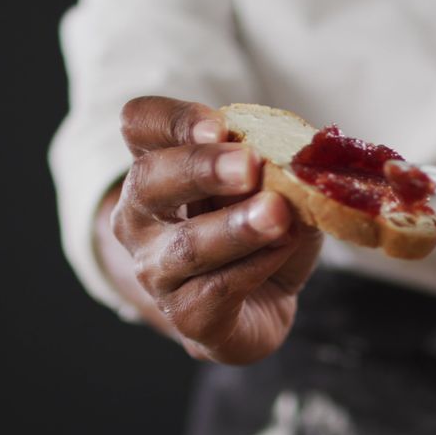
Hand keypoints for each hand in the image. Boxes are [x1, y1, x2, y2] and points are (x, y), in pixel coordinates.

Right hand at [110, 96, 321, 363]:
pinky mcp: (184, 314)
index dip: (173, 120)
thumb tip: (295, 162)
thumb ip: (280, 169)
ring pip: (186, 244)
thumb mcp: (278, 186)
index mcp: (159, 166)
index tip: (219, 126)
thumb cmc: (263, 232)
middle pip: (149, 179)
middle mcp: (141, 216)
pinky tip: (281, 251)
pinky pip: (216, 288)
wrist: (266, 303)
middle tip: (250, 165)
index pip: (140, 125)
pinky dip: (254, 266)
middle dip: (201, 168)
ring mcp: (156, 269)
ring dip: (234, 226)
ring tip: (275, 214)